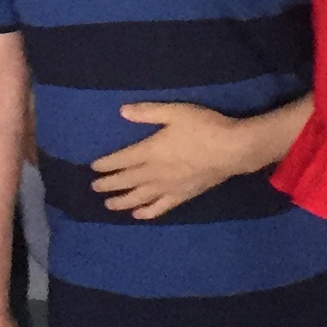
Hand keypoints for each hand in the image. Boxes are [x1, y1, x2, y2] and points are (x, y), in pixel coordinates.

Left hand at [92, 103, 261, 219]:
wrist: (232, 150)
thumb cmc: (204, 127)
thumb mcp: (175, 112)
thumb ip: (148, 112)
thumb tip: (122, 111)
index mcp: (150, 151)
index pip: (121, 160)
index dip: (106, 164)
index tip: (93, 168)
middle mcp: (155, 173)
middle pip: (126, 181)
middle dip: (109, 184)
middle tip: (94, 188)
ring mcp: (168, 187)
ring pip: (139, 197)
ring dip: (122, 201)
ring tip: (109, 205)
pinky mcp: (182, 195)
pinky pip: (161, 207)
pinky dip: (147, 212)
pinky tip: (139, 215)